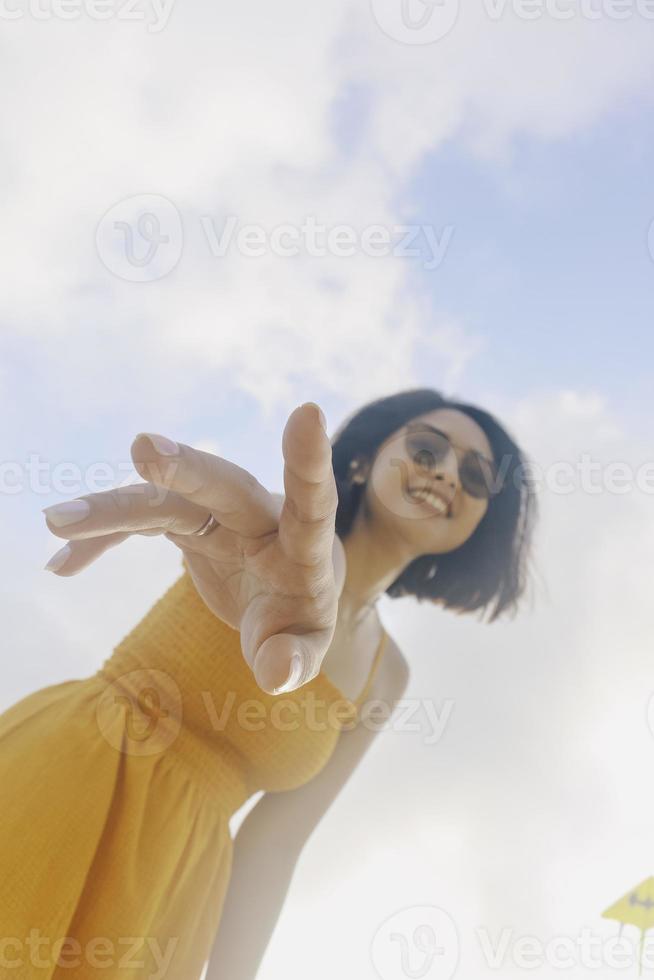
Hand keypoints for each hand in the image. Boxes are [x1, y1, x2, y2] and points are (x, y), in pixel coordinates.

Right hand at [42, 402, 339, 694]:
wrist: (280, 592)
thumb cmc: (298, 620)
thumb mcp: (302, 648)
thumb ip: (294, 660)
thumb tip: (277, 674)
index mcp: (303, 548)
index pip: (311, 503)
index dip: (308, 461)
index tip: (308, 412)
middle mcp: (260, 517)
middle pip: (226, 488)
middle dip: (189, 469)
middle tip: (143, 447)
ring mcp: (218, 514)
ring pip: (167, 503)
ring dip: (115, 509)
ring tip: (58, 521)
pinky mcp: (186, 520)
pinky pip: (139, 522)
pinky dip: (103, 540)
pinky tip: (64, 562)